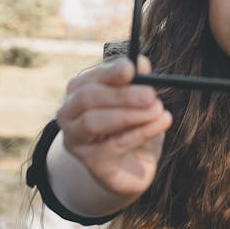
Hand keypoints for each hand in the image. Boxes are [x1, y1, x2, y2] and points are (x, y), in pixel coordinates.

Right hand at [56, 55, 172, 199]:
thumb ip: (138, 81)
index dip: (109, 72)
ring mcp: (76, 140)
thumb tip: (140, 62)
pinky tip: (160, 123)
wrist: (133, 165)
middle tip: (151, 94)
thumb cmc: (133, 125)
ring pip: (94, 122)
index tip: (130, 68)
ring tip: (159, 110)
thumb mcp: (139, 101)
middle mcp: (69, 114)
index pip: (89, 78)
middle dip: (121, 95)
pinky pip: (113, 145)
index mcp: (78, 91)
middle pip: (87, 98)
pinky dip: (140, 132)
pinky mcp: (91, 162)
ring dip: (130, 114)